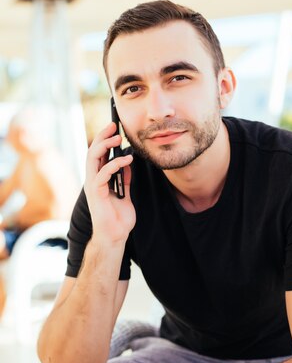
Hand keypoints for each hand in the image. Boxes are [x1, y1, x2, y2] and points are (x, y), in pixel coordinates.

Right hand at [84, 122, 135, 243]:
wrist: (115, 237)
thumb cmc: (118, 218)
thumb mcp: (126, 193)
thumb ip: (124, 178)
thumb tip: (127, 163)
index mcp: (99, 179)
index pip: (99, 154)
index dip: (104, 140)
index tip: (114, 128)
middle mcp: (93, 180)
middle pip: (93, 152)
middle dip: (102, 137)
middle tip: (113, 126)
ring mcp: (93, 186)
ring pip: (93, 159)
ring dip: (104, 146)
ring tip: (117, 139)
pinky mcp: (96, 194)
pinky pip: (102, 175)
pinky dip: (114, 165)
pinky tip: (126, 160)